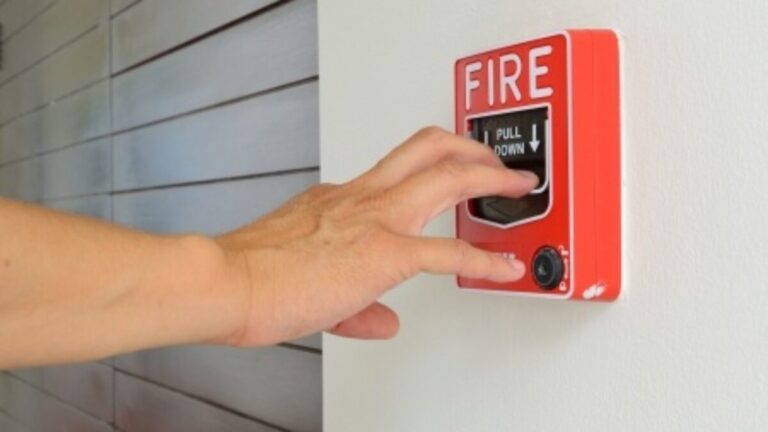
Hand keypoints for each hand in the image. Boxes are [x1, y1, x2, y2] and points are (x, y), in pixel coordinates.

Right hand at [214, 127, 538, 345]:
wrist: (226, 282)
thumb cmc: (249, 277)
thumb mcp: (306, 282)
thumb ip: (355, 305)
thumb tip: (386, 322)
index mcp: (339, 198)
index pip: (394, 172)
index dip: (426, 175)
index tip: (442, 183)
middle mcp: (360, 197)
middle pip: (428, 147)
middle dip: (471, 149)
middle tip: (496, 162)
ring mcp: (374, 219)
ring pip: (446, 175)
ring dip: (489, 177)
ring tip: (516, 186)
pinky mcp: (384, 253)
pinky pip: (449, 253)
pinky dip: (485, 260)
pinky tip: (504, 268)